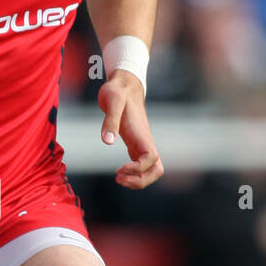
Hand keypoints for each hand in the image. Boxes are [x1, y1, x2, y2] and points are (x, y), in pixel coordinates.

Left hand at [98, 70, 163, 188]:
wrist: (123, 85)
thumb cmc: (117, 92)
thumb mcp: (111, 101)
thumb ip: (110, 120)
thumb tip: (108, 142)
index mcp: (141, 134)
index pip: (151, 159)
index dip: (138, 169)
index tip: (120, 168)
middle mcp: (145, 142)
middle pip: (157, 170)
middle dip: (141, 180)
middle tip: (119, 178)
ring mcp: (142, 144)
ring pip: (152, 170)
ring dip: (138, 180)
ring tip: (118, 178)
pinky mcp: (136, 145)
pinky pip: (142, 166)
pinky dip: (134, 174)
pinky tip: (119, 173)